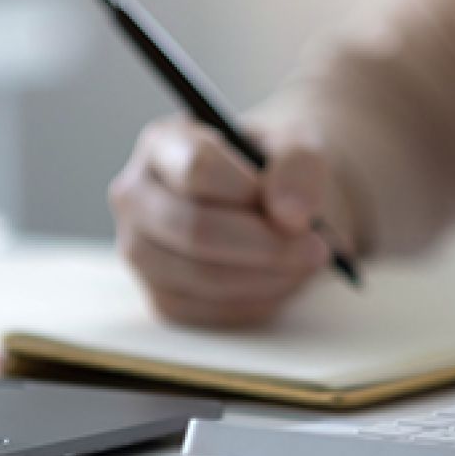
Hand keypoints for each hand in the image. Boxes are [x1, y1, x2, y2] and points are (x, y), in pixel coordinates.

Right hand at [109, 116, 352, 327]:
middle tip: (317, 248)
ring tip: (306, 262)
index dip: (251, 192)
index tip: (297, 208)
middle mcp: (137, 196)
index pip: (196, 169)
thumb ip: (299, 166)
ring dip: (268, 275)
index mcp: (164, 143)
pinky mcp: (162, 297)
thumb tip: (289, 215)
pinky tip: (283, 280)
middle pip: (195, 229)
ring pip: (202, 276)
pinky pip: (209, 312)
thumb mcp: (299, 148)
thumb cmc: (278, 170)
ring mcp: (141, 251)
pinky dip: (258, 301)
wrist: (278, 203)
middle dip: (266, 244)